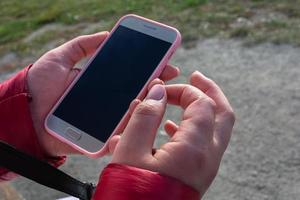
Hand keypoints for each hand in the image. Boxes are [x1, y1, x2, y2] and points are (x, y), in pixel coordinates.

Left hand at [27, 32, 179, 156]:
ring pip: (133, 114)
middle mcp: (107, 103)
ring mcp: (105, 121)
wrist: (21, 116)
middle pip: (137, 94)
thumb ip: (82, 45)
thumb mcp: (59, 58)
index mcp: (101, 85)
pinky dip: (134, 124)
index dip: (149, 68)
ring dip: (148, 102)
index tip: (165, 61)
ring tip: (157, 90)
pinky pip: (121, 134)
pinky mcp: (100, 139)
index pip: (130, 76)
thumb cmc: (38, 86)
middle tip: (168, 74)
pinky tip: (143, 111)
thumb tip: (108, 33)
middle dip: (156, 84)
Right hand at [110, 71, 234, 195]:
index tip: (161, 90)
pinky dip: (194, 128)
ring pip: (217, 129)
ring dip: (203, 108)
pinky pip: (205, 144)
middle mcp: (207, 158)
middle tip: (196, 77)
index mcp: (193, 149)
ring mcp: (206, 168)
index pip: (201, 103)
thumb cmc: (130, 195)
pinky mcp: (198, 175)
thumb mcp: (130, 151)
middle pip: (223, 114)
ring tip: (184, 98)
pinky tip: (171, 127)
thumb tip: (157, 91)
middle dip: (210, 91)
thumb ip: (145, 116)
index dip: (183, 90)